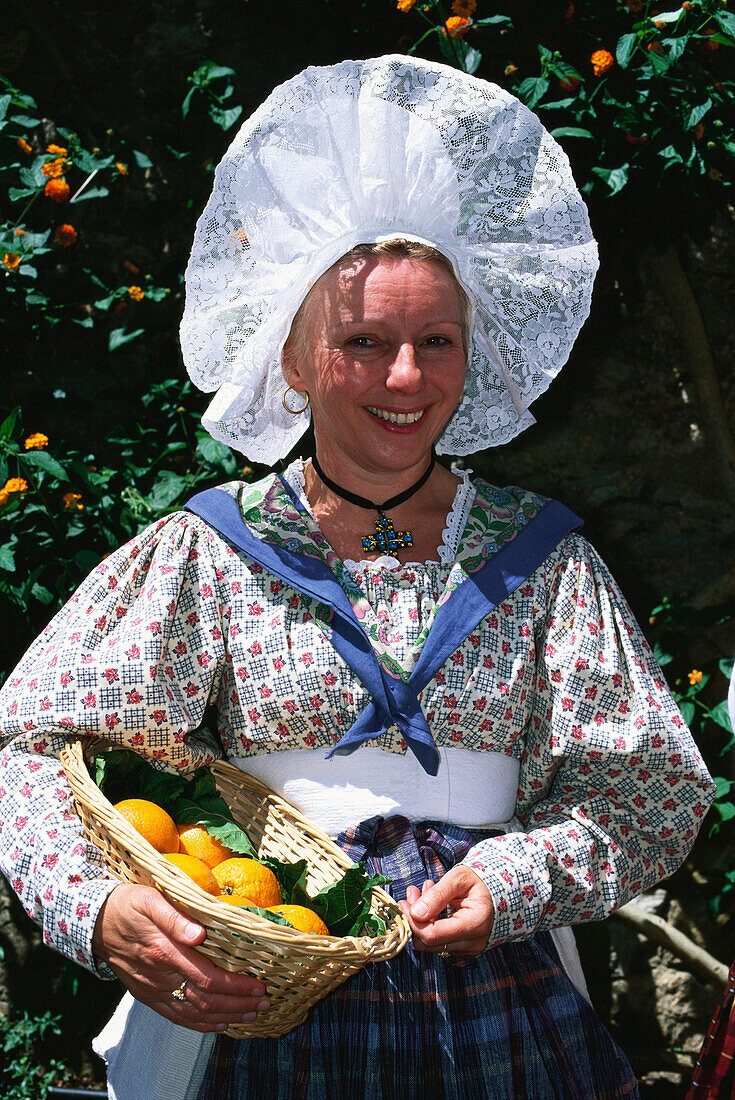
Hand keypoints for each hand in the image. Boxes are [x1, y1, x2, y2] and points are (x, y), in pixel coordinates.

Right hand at [92, 883, 269, 1031]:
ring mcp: (153, 990)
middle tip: (264, 1002)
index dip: (236, 987)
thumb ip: (175, 917)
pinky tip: (219, 1024)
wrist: (95, 923)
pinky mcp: (148, 996)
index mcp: (164, 952)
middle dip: (238, 1005)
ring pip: (194, 1014)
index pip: (208, 979)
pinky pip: (177, 1017)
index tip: (259, 985)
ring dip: (226, 1017)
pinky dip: (201, 1024)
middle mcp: (160, 977)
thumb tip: (200, 934)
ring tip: (251, 1015)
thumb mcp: (150, 899)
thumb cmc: (128, 905)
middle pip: (206, 1001)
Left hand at [397, 866, 493, 958]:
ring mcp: (468, 949)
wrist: (500, 892)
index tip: (404, 903)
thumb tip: (415, 912)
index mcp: (474, 924)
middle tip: (412, 894)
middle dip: (415, 919)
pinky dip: (430, 925)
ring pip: (432, 944)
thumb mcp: (459, 878)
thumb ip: (438, 895)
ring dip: (421, 920)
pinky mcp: (463, 950)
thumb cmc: (481, 882)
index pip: (432, 935)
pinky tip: (432, 905)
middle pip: (429, 942)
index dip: (413, 921)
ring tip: (422, 893)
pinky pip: (439, 942)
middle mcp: (472, 943)